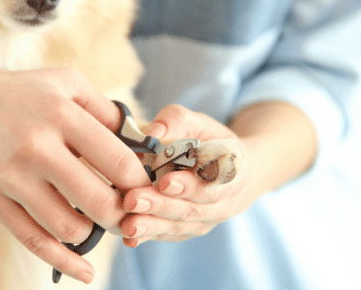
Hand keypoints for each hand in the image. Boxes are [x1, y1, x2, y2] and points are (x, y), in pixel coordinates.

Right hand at [0, 56, 150, 282]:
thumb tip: (143, 144)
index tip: (145, 190)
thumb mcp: (66, 84)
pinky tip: (84, 271)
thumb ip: (107, 111)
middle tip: (127, 214)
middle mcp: (36, 145)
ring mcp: (10, 175)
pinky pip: (33, 239)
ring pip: (68, 226)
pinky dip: (63, 260)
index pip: (118, 161)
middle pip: (98, 201)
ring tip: (96, 224)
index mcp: (61, 114)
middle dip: (121, 215)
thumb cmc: (20, 92)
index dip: (140, 183)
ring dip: (92, 233)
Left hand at [119, 105, 252, 245]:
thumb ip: (177, 122)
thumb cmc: (210, 143)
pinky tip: (129, 238)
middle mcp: (221, 204)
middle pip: (190, 209)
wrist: (229, 172)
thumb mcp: (200, 123)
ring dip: (151, 226)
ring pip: (178, 226)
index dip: (189, 186)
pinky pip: (168, 236)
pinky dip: (148, 237)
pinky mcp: (186, 230)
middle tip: (133, 200)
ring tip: (128, 225)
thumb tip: (152, 132)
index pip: (212, 184)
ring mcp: (204, 221)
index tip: (165, 182)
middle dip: (160, 206)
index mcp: (232, 174)